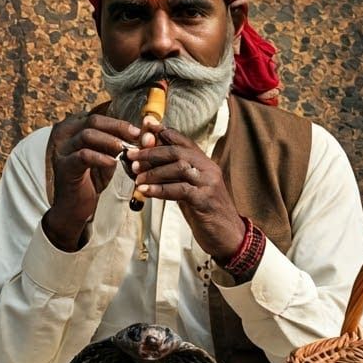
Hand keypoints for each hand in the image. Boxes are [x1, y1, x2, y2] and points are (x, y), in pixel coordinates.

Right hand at [42, 113, 141, 250]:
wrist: (75, 207)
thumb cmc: (91, 180)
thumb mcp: (107, 157)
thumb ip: (119, 145)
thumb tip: (144, 136)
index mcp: (76, 128)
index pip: (100, 116)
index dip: (120, 122)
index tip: (139, 131)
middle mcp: (66, 135)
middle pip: (94, 120)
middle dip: (118, 127)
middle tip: (137, 136)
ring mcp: (63, 150)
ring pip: (87, 134)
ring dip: (111, 141)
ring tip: (126, 149)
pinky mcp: (64, 166)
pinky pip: (83, 155)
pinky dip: (101, 157)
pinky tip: (113, 163)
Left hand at [127, 123, 245, 262]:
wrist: (229, 237)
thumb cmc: (206, 214)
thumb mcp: (191, 191)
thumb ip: (176, 177)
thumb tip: (150, 167)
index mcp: (205, 164)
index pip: (183, 141)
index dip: (164, 132)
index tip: (146, 126)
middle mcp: (209, 169)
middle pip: (178, 151)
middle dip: (152, 152)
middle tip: (132, 158)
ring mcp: (209, 183)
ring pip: (179, 167)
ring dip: (154, 171)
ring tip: (137, 178)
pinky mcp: (205, 200)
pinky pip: (180, 190)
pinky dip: (160, 189)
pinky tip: (145, 191)